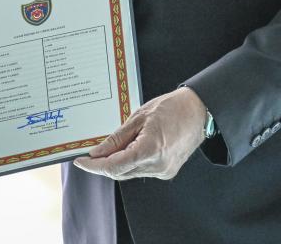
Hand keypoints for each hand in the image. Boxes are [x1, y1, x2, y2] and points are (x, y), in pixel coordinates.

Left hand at [73, 86, 206, 180]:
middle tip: (91, 154)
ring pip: (130, 173)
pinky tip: (128, 150)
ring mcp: (164, 171)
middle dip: (103, 164)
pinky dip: (130, 162)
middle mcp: (158, 165)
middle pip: (120, 172)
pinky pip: (141, 170)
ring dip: (117, 163)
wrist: (199, 111)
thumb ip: (116, 138)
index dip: (94, 166)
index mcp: (150, 149)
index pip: (114, 166)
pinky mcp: (167, 171)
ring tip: (111, 147)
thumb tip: (97, 152)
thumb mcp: (138, 117)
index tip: (81, 162)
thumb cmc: (172, 108)